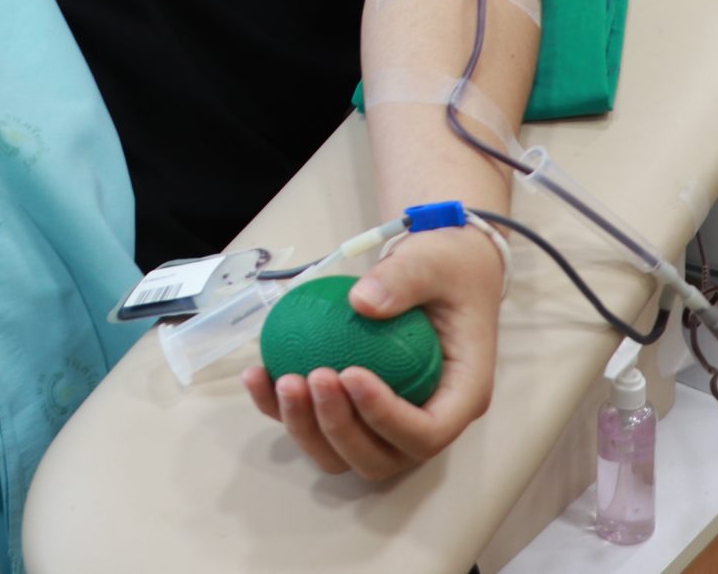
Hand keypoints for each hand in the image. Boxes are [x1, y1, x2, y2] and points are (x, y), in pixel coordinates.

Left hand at [241, 228, 503, 479]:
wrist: (440, 268)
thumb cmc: (446, 267)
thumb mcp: (433, 260)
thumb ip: (403, 279)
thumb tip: (361, 303)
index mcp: (461, 395)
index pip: (428, 433)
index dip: (386, 418)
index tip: (350, 372)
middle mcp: (426, 419)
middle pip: (382, 458)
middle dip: (339, 429)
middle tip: (313, 376)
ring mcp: (389, 421)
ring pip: (344, 453)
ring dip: (306, 427)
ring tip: (282, 379)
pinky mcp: (355, 409)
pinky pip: (316, 423)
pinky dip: (281, 407)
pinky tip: (256, 373)